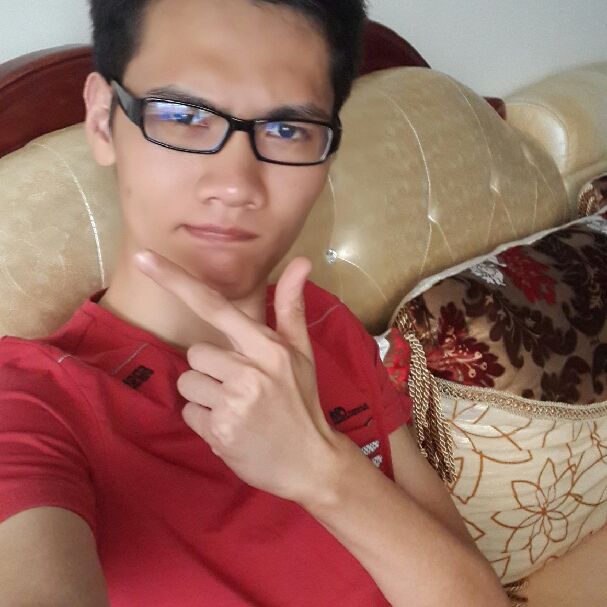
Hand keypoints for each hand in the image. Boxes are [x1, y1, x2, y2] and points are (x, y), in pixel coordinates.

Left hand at [134, 251, 341, 503]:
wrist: (311, 461)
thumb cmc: (302, 400)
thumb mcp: (301, 352)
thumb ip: (292, 306)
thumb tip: (301, 260)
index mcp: (268, 347)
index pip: (215, 306)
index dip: (176, 281)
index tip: (144, 258)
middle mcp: (249, 371)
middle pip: (195, 353)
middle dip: (211, 369)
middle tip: (241, 387)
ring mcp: (233, 402)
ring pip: (188, 383)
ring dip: (205, 396)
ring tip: (236, 408)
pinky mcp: (219, 431)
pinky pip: (189, 413)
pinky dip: (205, 421)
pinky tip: (231, 427)